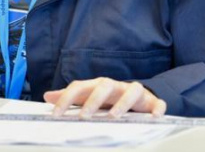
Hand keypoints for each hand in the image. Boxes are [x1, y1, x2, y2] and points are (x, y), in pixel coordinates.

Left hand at [44, 77, 165, 118]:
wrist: (139, 95)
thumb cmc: (110, 97)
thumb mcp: (89, 96)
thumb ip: (70, 97)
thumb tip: (47, 96)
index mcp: (98, 85)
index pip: (79, 87)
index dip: (66, 99)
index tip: (56, 114)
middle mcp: (115, 86)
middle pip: (104, 85)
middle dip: (93, 100)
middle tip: (84, 116)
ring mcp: (134, 92)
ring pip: (131, 90)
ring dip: (123, 103)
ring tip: (114, 117)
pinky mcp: (152, 102)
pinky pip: (157, 103)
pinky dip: (157, 109)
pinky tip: (154, 117)